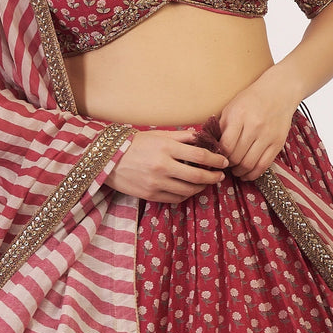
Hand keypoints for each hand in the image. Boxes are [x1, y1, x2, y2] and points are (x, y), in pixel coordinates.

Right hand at [101, 126, 231, 202]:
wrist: (108, 159)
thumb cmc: (135, 144)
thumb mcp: (158, 134)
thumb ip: (181, 137)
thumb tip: (203, 138)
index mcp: (166, 148)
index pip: (199, 154)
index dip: (215, 159)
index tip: (224, 161)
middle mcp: (162, 166)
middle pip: (197, 175)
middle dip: (213, 177)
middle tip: (220, 176)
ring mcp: (156, 183)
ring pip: (188, 189)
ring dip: (201, 187)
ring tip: (206, 183)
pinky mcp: (151, 195)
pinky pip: (176, 198)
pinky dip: (186, 195)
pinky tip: (190, 189)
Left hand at [215, 64, 297, 179]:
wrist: (279, 92)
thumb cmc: (251, 100)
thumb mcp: (231, 108)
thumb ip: (221, 127)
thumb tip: (210, 147)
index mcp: (239, 116)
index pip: (225, 146)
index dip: (219, 156)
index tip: (216, 157)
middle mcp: (254, 127)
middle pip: (236, 157)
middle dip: (228, 165)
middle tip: (224, 166)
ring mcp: (267, 136)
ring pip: (249, 164)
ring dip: (239, 172)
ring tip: (235, 171)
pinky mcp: (278, 143)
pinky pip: (264, 165)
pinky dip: (253, 173)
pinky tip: (247, 173)